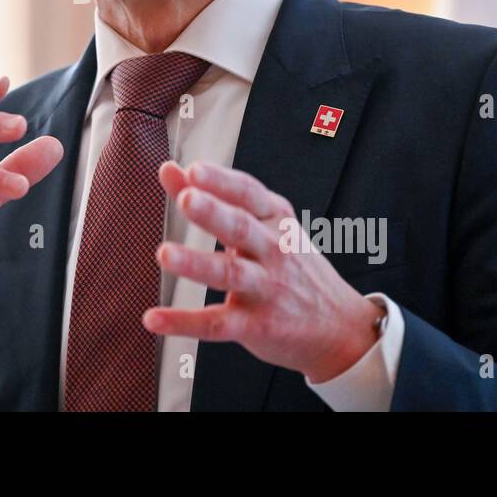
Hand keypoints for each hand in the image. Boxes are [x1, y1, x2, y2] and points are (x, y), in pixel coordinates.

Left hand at [144, 160, 381, 383]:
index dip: (221, 181)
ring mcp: (267, 288)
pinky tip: (155, 319)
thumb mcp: (264, 225)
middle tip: (187, 199)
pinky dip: (184, 322)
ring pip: (230, 273)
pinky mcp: (257, 325)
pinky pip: (217, 323)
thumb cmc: (293, 266)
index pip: (248, 193)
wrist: (341, 327)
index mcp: (275, 220)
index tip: (195, 169)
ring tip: (165, 253)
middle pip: (241, 228)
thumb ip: (211, 196)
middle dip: (214, 212)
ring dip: (197, 263)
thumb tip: (169, 169)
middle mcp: (274, 250)